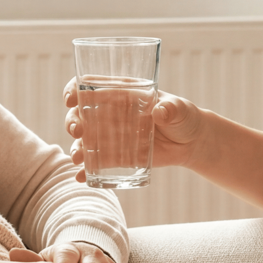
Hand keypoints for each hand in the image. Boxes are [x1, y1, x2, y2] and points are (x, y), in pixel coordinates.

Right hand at [62, 80, 206, 177]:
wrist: (191, 142)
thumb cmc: (184, 116)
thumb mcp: (180, 109)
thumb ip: (172, 108)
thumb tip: (161, 111)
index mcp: (122, 92)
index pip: (91, 86)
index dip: (75, 89)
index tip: (71, 99)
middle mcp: (111, 112)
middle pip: (81, 114)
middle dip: (72, 122)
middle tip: (76, 131)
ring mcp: (111, 135)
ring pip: (84, 139)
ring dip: (76, 147)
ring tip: (77, 158)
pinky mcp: (117, 156)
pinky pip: (97, 162)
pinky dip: (86, 170)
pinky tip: (81, 176)